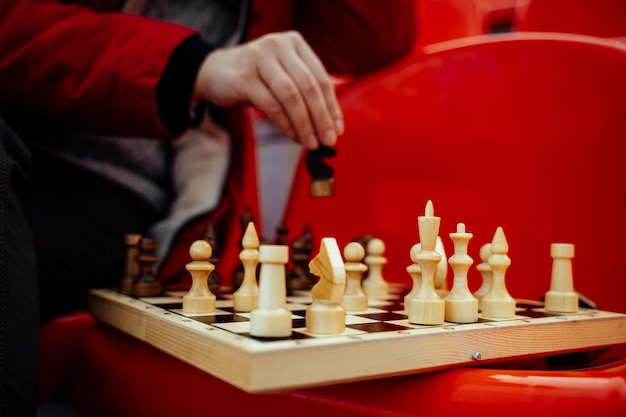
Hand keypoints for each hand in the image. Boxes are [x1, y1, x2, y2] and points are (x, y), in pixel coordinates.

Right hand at [193, 31, 343, 148]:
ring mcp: (260, 59)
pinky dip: (286, 125)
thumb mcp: (283, 75)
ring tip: (310, 143)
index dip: (332, 106)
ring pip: (291, 96)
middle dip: (321, 117)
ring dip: (304, 124)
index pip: (321, 77)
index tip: (337, 129)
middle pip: (308, 86)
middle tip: (327, 140)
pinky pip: (272, 106)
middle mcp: (279, 46)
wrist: (214, 72)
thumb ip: (305, 91)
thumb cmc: (256, 77)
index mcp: (295, 42)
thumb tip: (331, 124)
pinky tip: (293, 136)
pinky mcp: (244, 77)